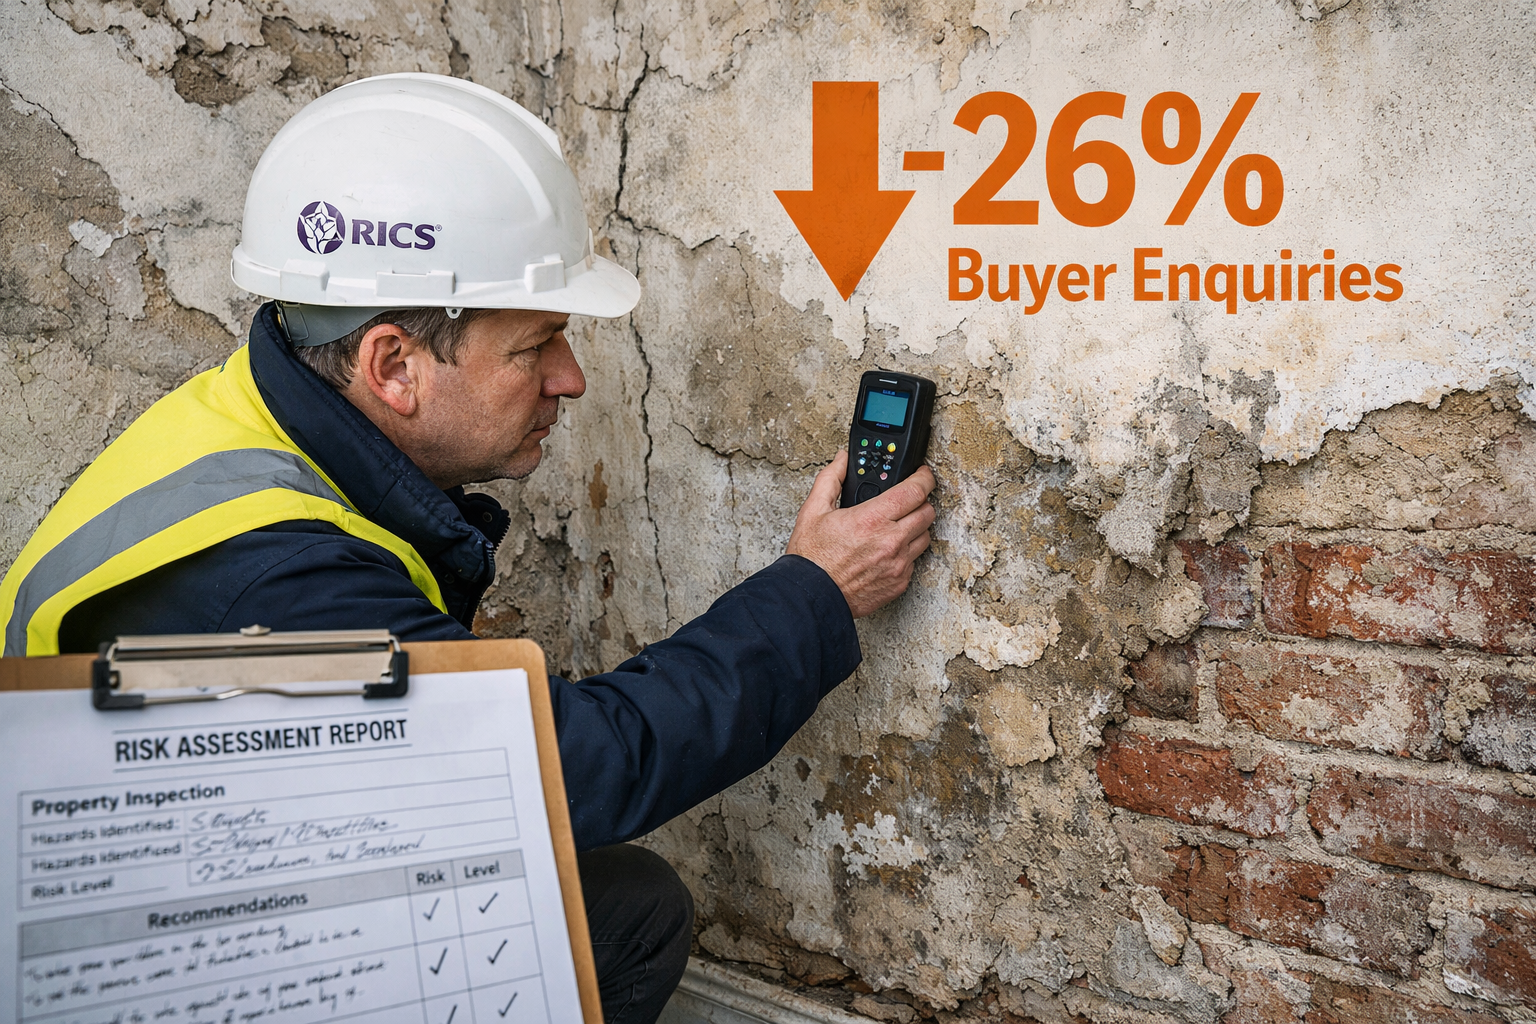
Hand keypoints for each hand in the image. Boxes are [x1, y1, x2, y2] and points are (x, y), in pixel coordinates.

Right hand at [786, 450, 935, 617]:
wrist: (811, 596)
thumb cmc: (811, 558)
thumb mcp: (813, 511)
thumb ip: (831, 479)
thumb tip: (841, 460)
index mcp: (872, 519)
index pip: (915, 491)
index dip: (924, 478)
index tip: (923, 475)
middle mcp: (891, 541)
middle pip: (927, 512)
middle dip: (921, 502)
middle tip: (909, 500)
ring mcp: (898, 564)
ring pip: (925, 536)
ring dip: (916, 527)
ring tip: (897, 526)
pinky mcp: (899, 583)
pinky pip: (915, 561)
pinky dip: (907, 552)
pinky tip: (888, 550)